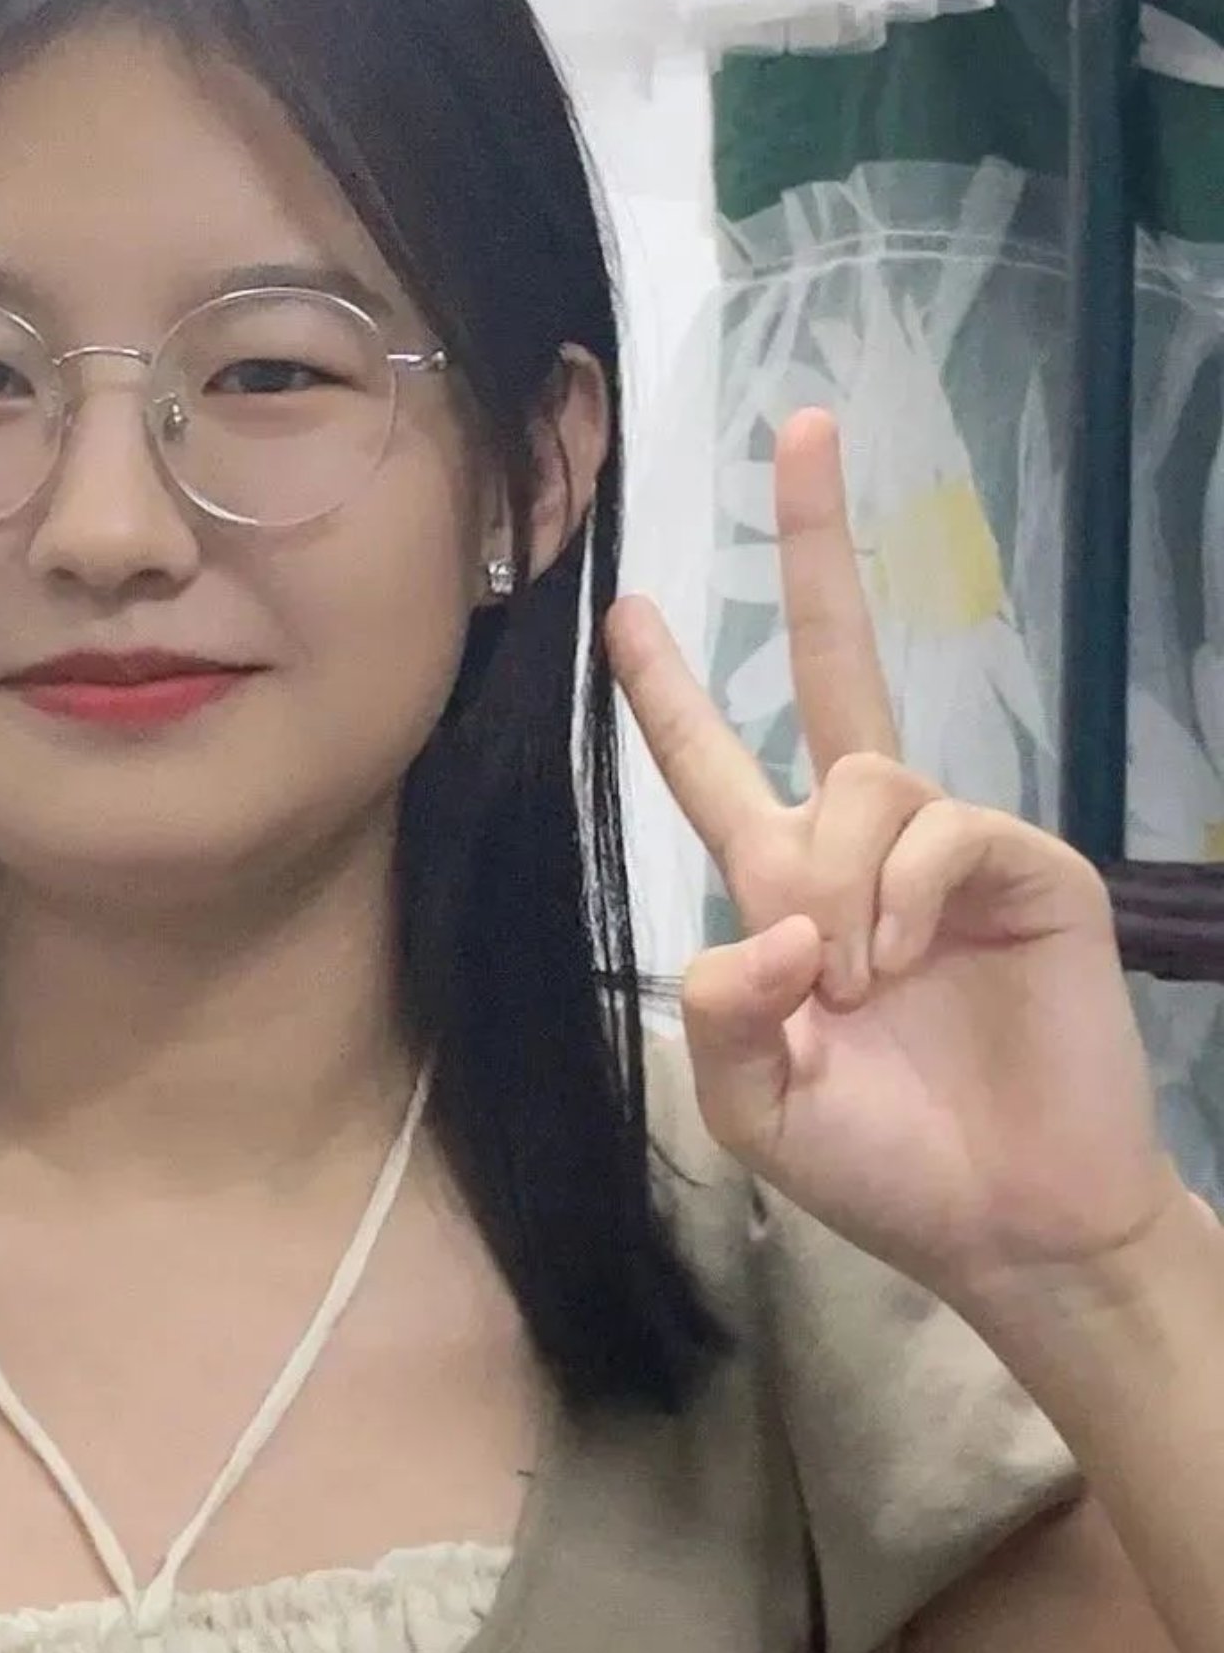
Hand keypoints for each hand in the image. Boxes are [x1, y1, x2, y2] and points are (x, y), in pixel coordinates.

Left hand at [605, 407, 1183, 1304]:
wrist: (1005, 1222)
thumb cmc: (880, 1165)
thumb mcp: (756, 1106)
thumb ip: (727, 1013)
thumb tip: (775, 922)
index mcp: (785, 888)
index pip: (715, 764)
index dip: (670, 692)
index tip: (626, 607)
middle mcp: (863, 845)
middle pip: (832, 664)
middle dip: (816, 548)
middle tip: (804, 429)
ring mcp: (948, 848)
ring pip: (866, 778)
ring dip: (844, 883)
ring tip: (861, 987)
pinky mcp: (1027, 867)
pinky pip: (941, 829)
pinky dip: (905, 896)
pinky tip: (905, 965)